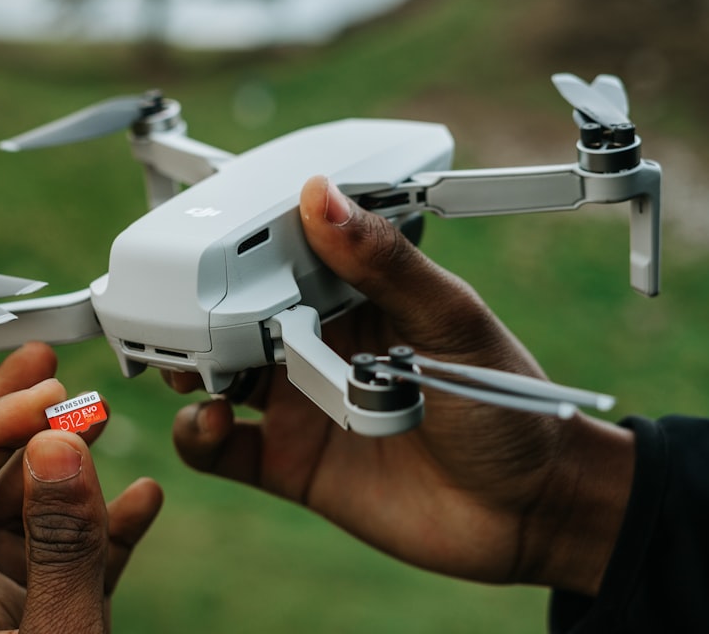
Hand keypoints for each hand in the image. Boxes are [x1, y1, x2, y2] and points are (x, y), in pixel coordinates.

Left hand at [0, 342, 162, 633]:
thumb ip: (60, 546)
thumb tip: (57, 445)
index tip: (46, 394)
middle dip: (10, 416)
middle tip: (43, 363)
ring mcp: (5, 607)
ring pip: (26, 510)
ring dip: (65, 459)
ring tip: (97, 414)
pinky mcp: (52, 619)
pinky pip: (75, 556)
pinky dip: (110, 523)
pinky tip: (144, 494)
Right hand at [168, 176, 633, 595]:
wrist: (530, 513)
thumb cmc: (508, 406)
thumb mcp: (449, 324)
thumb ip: (384, 264)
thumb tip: (321, 195)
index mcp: (352, 296)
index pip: (278, 258)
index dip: (234, 249)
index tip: (199, 240)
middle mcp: (317, 344)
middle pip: (232, 316)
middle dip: (196, 311)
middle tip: (178, 314)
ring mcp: (299, 403)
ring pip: (216, 376)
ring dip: (189, 369)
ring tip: (192, 370)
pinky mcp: (290, 462)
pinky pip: (222, 448)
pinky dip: (198, 435)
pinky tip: (212, 424)